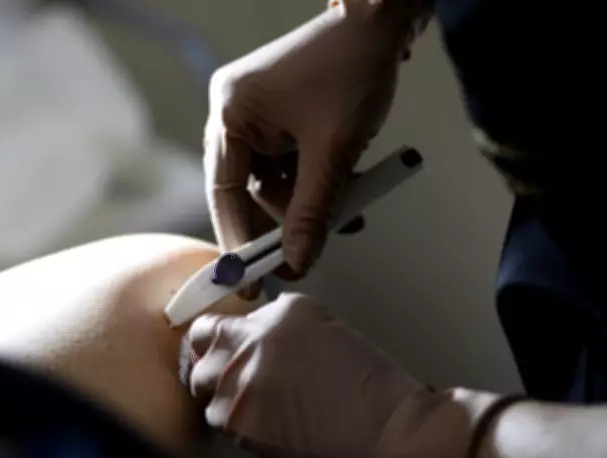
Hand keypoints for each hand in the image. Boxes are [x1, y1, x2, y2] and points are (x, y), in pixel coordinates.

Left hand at [184, 293, 502, 457]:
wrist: (390, 430)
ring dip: (223, 395)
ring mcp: (241, 376)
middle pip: (203, 343)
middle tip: (235, 381)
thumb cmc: (374, 390)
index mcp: (282, 311)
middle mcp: (255, 337)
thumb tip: (256, 348)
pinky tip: (266, 429)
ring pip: (203, 384)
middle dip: (214, 361)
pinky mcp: (238, 417)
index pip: (229, 316)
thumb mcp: (328, 334)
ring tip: (256, 410)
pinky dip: (235, 425)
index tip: (228, 351)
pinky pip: (217, 418)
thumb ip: (283, 332)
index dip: (224, 338)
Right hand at [203, 1, 423, 290]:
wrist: (381, 23)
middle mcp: (233, 114)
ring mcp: (255, 116)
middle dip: (279, 224)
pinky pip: (287, 166)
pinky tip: (341, 197)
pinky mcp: (277, 118)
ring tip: (342, 219)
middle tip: (298, 262)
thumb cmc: (354, 70)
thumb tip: (298, 262)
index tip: (249, 282)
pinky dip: (313, 185)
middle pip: (246, 191)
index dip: (238, 241)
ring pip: (271, 183)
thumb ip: (313, 212)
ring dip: (304, 205)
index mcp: (232, 113)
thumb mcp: (333, 151)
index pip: (225, 192)